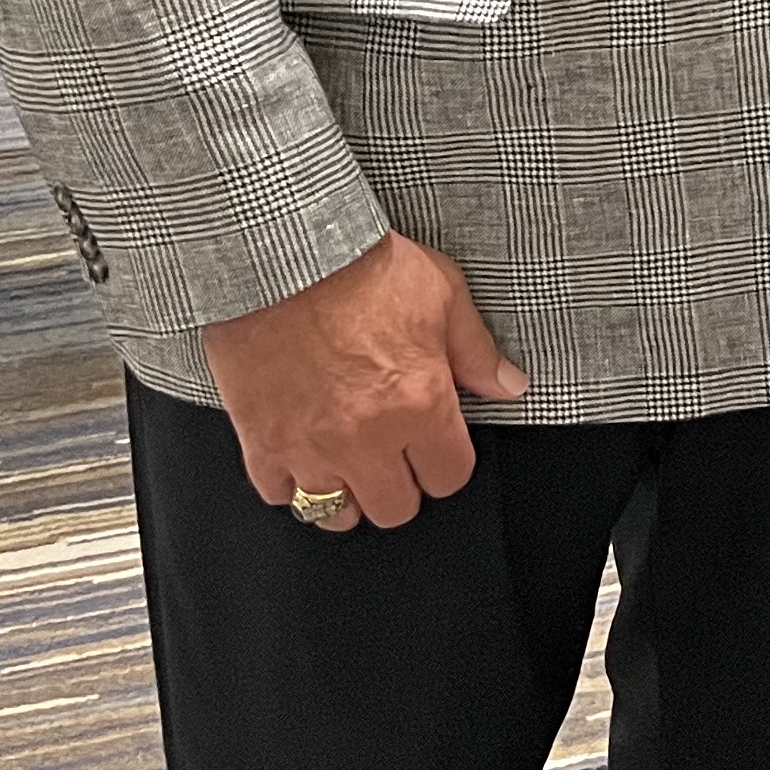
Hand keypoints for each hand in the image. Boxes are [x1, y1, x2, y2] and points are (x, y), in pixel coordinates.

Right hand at [196, 229, 526, 531]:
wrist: (281, 254)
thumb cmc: (359, 266)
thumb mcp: (442, 293)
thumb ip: (477, 351)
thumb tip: (507, 386)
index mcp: (419, 405)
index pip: (449, 478)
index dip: (446, 462)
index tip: (437, 445)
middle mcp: (367, 438)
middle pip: (395, 508)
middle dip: (401, 484)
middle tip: (394, 453)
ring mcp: (310, 447)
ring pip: (336, 514)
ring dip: (347, 493)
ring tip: (349, 462)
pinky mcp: (262, 442)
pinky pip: (279, 495)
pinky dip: (291, 481)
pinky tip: (302, 452)